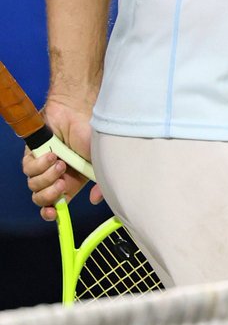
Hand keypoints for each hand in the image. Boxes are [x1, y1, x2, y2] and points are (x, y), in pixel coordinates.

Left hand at [23, 97, 102, 220]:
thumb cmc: (93, 134)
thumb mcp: (102, 162)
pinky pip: (28, 170)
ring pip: (34, 187)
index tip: (53, 213)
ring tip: (59, 163)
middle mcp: (57, 175)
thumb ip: (102, 183)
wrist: (79, 112)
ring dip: (46, 178)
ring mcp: (44, 165)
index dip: (52, 213)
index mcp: (74, 180)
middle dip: (49, 195)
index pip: (57, 204)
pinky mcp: (32, 155)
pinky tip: (51, 154)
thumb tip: (95, 200)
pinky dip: (39, 165)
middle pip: (42, 199)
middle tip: (61, 183)